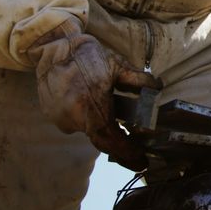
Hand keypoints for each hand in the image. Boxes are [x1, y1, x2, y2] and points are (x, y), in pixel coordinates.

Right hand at [27, 17, 160, 170]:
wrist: (53, 47)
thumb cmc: (87, 56)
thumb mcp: (118, 65)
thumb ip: (140, 80)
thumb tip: (159, 88)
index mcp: (92, 106)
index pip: (111, 140)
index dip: (127, 153)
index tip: (141, 162)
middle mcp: (74, 117)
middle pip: (100, 138)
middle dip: (119, 146)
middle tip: (134, 150)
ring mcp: (60, 118)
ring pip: (87, 129)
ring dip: (99, 124)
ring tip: (108, 112)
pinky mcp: (51, 115)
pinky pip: (73, 122)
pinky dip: (85, 117)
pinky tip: (89, 103)